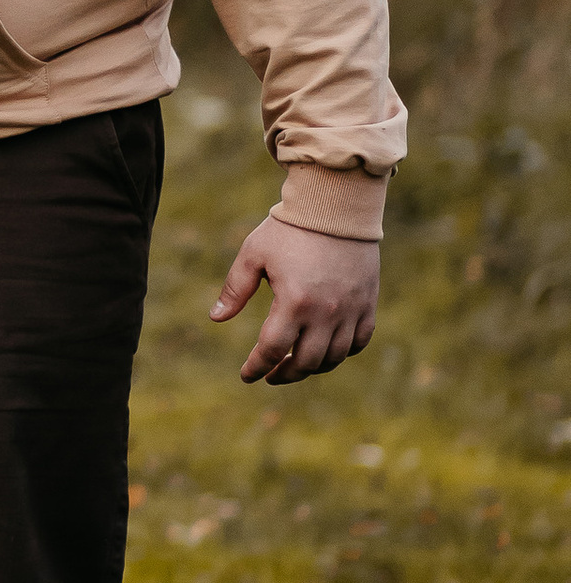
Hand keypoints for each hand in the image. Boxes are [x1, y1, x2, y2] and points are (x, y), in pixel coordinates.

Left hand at [210, 218, 379, 385]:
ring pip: (333, 358)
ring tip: (296, 365)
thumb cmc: (289, 228)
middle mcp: (325, 312)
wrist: (336, 206)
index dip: (256, 367)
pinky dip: (342, 353)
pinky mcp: (367, 303)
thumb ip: (235, 288)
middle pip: (305, 362)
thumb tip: (215, 318)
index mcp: (293, 302)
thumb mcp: (253, 253)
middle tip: (271, 375)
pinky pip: (358, 342)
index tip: (247, 375)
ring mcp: (350, 310)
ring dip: (312, 368)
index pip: (272, 350)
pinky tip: (326, 351)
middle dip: (284, 374)